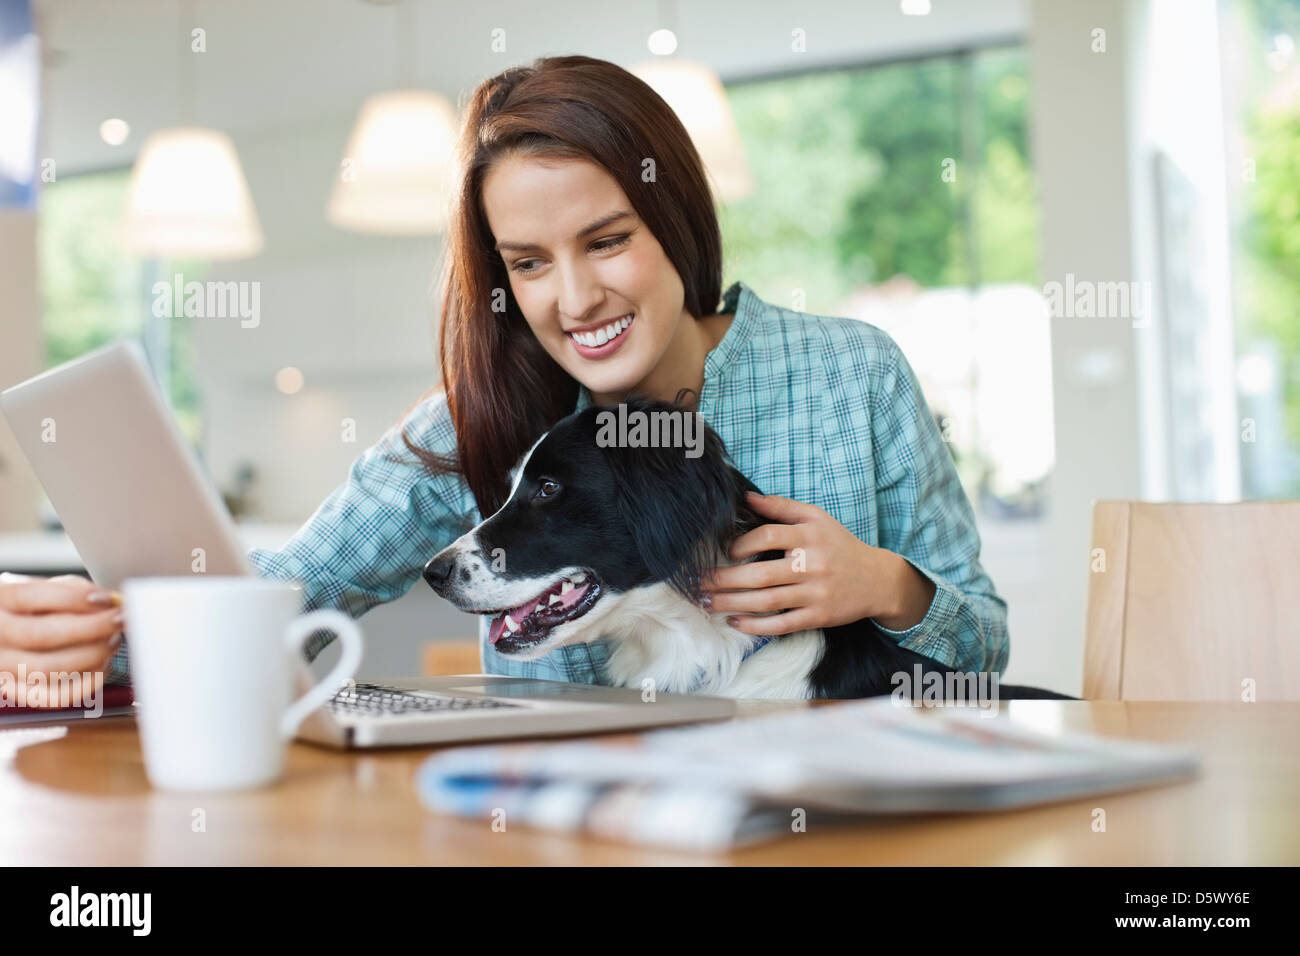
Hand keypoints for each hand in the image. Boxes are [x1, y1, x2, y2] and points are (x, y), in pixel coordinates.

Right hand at [0, 572, 122, 707]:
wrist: (6, 634)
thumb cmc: (29, 608)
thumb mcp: (41, 587)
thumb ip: (71, 590)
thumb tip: (110, 601)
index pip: (30, 596)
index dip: (74, 598)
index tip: (108, 599)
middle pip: (41, 635)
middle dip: (91, 627)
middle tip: (119, 620)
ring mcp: (2, 667)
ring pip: (47, 669)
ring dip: (91, 655)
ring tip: (114, 640)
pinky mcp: (18, 692)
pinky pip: (52, 697)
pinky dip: (85, 684)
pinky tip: (103, 666)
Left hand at [700, 491, 930, 635]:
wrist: (877, 580)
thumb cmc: (839, 546)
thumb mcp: (817, 518)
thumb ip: (782, 507)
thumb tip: (746, 498)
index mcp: (810, 535)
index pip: (768, 536)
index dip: (742, 544)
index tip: (727, 551)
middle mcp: (813, 564)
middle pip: (760, 574)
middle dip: (724, 580)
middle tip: (698, 583)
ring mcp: (816, 593)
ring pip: (766, 601)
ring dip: (732, 603)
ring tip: (707, 603)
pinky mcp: (818, 616)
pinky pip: (782, 624)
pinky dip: (756, 626)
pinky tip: (735, 622)